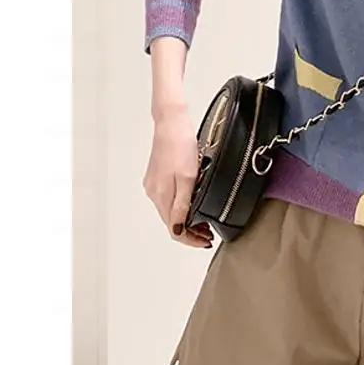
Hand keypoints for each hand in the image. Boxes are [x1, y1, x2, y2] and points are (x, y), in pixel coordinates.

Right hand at [143, 105, 213, 248]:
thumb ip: (183, 204)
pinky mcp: (157, 177)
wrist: (171, 123)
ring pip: (170, 211)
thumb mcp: (187, 177)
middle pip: (171, 222)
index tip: (206, 241)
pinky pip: (168, 199)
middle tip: (208, 233)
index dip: (192, 240)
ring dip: (186, 220)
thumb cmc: (180, 145)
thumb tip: (178, 229)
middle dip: (190, 232)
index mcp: (162, 195)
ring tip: (203, 221)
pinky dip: (181, 207)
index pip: (175, 229)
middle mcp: (154, 193)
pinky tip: (192, 203)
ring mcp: (154, 185)